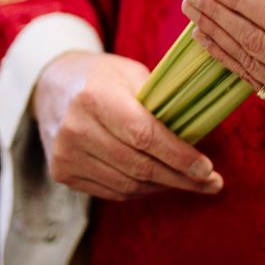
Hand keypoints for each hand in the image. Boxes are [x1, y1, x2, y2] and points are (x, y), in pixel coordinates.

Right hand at [31, 51, 223, 200]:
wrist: (51, 85)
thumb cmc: (103, 76)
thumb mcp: (132, 74)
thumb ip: (160, 102)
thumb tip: (199, 134)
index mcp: (96, 98)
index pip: (144, 135)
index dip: (179, 155)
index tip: (207, 169)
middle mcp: (76, 129)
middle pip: (138, 166)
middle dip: (181, 178)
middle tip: (212, 183)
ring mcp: (66, 155)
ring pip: (127, 184)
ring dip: (164, 187)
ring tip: (192, 183)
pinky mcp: (62, 173)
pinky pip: (112, 191)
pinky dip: (141, 190)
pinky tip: (161, 182)